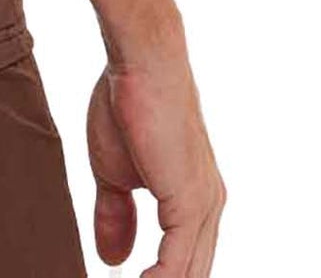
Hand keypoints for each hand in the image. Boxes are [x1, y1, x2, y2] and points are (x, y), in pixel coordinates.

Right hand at [85, 48, 224, 275]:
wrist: (141, 63)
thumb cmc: (126, 104)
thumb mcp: (113, 172)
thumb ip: (116, 216)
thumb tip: (113, 260)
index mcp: (193, 201)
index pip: (183, 263)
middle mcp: (208, 208)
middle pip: (191, 274)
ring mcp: (203, 207)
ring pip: (188, 274)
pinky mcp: (191, 203)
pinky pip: (179, 264)